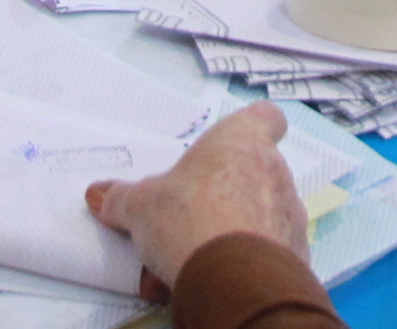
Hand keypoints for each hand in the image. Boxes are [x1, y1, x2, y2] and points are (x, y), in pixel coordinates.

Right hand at [84, 104, 305, 302]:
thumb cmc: (189, 219)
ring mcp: (289, 214)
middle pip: (254, 172)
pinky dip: (243, 262)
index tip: (232, 144)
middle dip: (224, 193)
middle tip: (188, 217)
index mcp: (242, 142)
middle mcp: (274, 171)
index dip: (252, 128)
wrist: (232, 279)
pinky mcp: (295, 255)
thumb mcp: (141, 206)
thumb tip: (100, 195)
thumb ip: (122, 198)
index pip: (265, 117)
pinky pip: (267, 252)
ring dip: (231, 231)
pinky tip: (211, 278)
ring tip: (190, 258)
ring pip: (259, 215)